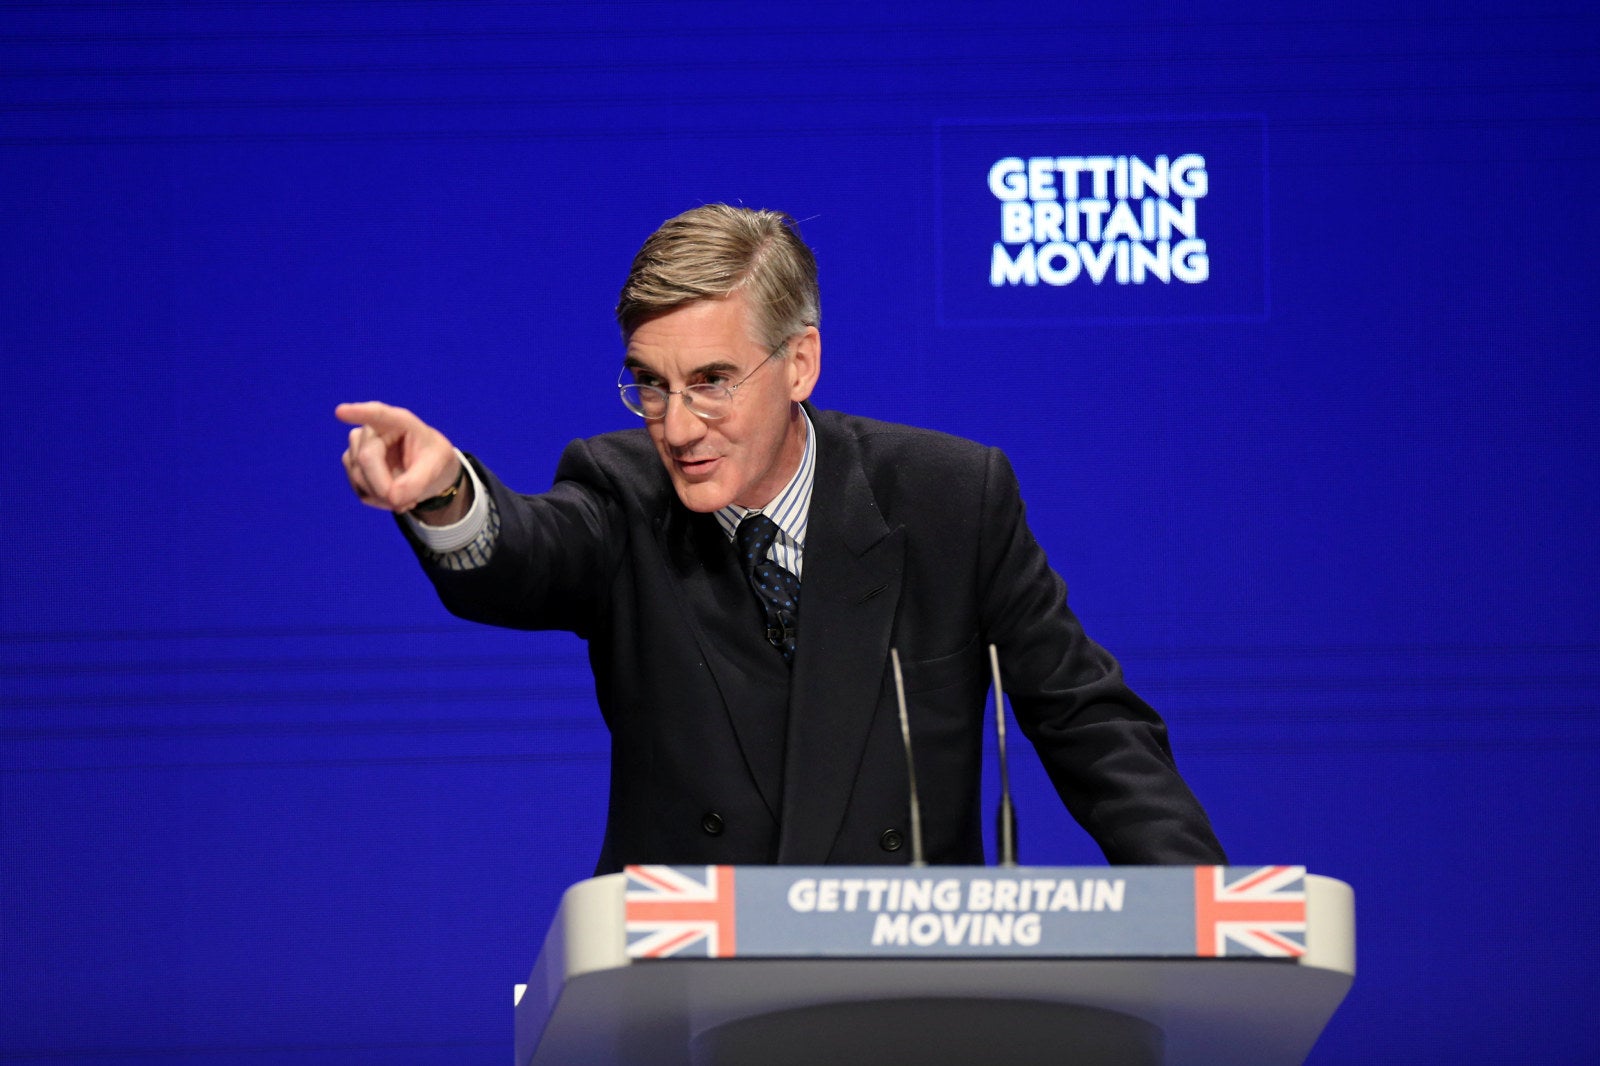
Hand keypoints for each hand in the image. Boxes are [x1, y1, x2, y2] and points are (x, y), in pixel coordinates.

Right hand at [335, 401, 465, 518]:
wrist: (426, 468)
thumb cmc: (433, 457)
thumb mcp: (438, 465)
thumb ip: (418, 481)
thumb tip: (392, 497)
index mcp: (398, 421)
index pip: (377, 415)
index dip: (358, 413)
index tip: (341, 412)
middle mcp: (372, 430)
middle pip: (367, 459)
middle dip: (385, 487)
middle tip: (410, 501)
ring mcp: (358, 446)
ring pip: (359, 477)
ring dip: (385, 497)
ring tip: (408, 497)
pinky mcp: (352, 465)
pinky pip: (360, 491)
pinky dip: (379, 501)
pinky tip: (395, 497)